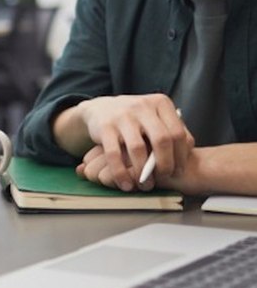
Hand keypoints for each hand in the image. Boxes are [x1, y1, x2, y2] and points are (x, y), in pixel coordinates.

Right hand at [75, 94, 191, 190]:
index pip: (178, 133)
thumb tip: (187, 153)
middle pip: (162, 140)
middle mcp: (142, 106)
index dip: (181, 156)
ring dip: (143, 172)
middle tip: (164, 177)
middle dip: (165, 164)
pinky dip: (121, 173)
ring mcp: (122, 116)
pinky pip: (114, 154)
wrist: (101, 109)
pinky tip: (126, 184)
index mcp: (160, 103)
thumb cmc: (136, 119)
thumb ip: (171, 131)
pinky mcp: (104, 127)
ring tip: (146, 185)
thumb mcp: (156, 117)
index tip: (179, 171)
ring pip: (138, 148)